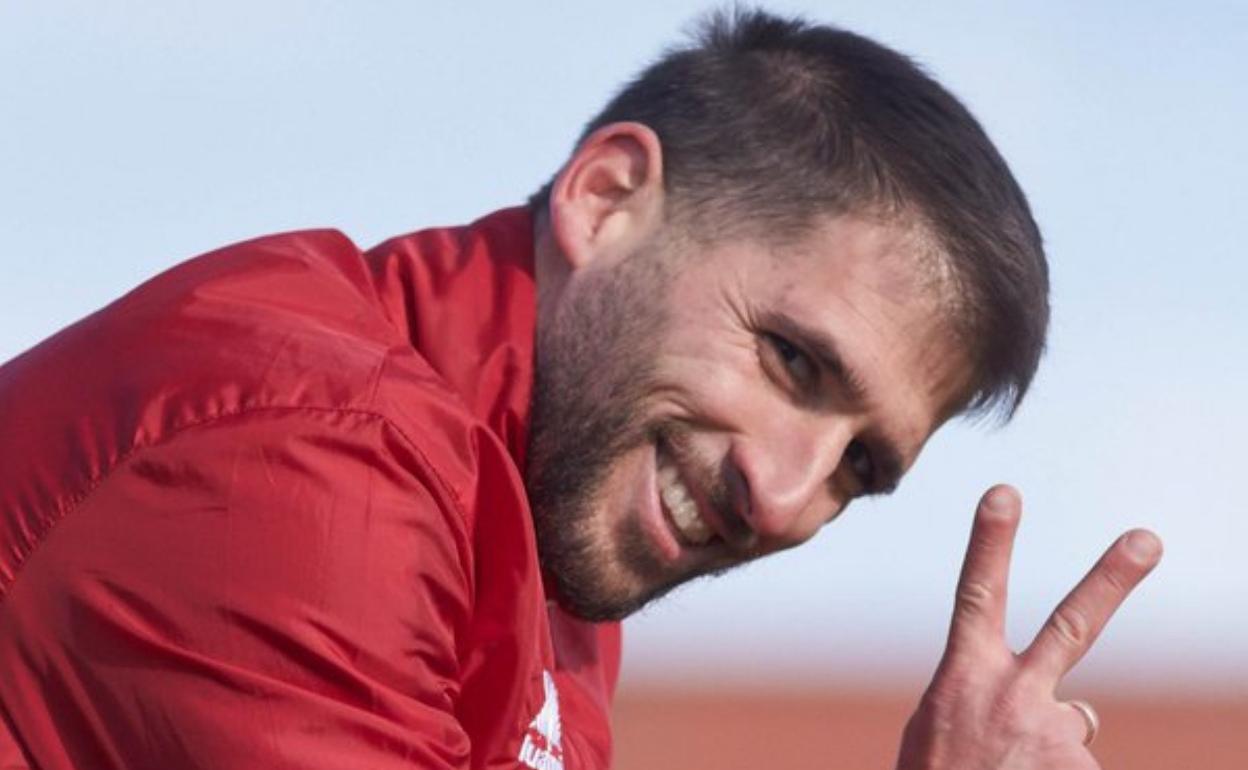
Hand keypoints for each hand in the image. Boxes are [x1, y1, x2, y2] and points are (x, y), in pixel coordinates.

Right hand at [895, 485, 1161, 769]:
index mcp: (964, 676)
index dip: (991, 540)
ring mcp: (1050, 735)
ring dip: (1049, 748)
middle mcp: (1013, 696)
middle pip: (1071, 626)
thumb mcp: (943, 726)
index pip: (977, 594)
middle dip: (1112, 579)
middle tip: (1148, 538)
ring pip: (1072, 723)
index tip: (1004, 491)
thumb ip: (999, 700)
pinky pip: (1079, 767)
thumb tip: (1082, 708)